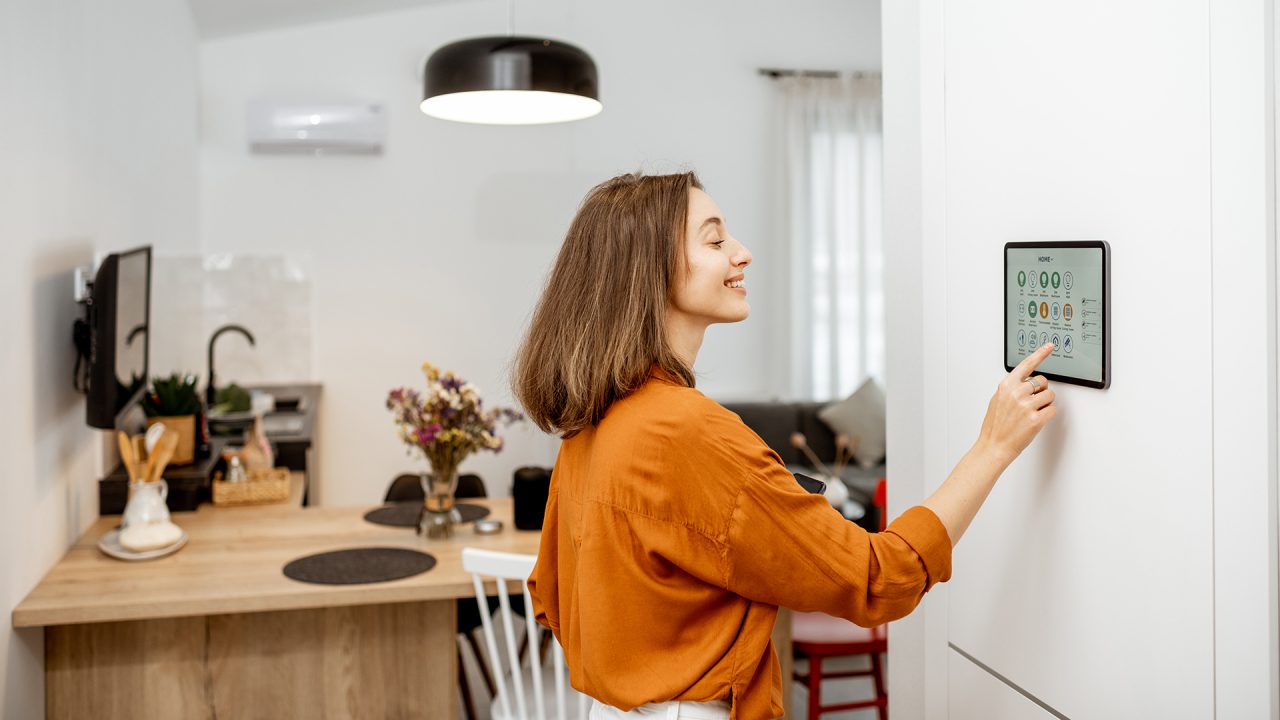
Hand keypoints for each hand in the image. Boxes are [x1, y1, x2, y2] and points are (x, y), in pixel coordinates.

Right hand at [976, 343, 1058, 464]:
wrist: (994, 445)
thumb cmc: (995, 425)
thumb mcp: (997, 400)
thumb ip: (1010, 388)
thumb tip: (1025, 383)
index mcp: (1007, 386)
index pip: (1027, 365)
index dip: (1040, 354)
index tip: (1049, 346)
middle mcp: (1017, 393)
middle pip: (1043, 381)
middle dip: (1041, 390)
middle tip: (1033, 401)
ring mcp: (1026, 406)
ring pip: (1050, 395)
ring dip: (1045, 403)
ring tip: (1033, 412)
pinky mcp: (1036, 419)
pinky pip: (1052, 410)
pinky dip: (1048, 414)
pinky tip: (1037, 419)